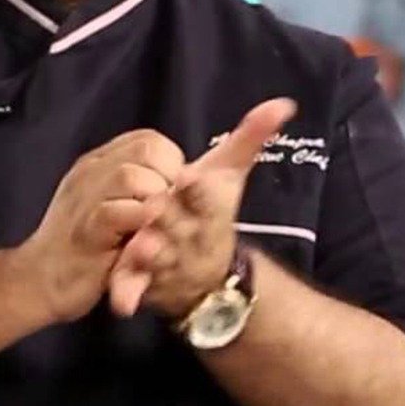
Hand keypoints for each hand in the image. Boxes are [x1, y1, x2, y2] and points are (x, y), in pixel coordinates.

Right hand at [18, 130, 184, 322]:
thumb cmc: (83, 249)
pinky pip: (116, 212)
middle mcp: (91, 174)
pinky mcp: (85, 231)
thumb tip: (182, 179)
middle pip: (146, 149)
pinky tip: (146, 238)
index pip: (148, 139)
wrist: (37, 281)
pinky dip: (140, 220)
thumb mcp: (109, 206)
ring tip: (157, 222)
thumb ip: (137, 188)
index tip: (172, 191)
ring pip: (131, 176)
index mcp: (99, 164)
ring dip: (156, 198)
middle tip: (169, 207)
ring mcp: (84, 200)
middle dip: (170, 177)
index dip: (171, 161)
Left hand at [107, 98, 297, 320]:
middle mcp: (190, 236)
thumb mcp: (229, 176)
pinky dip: (128, 294)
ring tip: (140, 246)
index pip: (205, 195)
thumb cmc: (212, 213)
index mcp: (208, 208)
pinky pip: (135, 287)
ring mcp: (167, 261)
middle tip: (154, 206)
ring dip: (149, 253)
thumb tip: (284, 103)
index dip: (198, 188)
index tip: (190, 177)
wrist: (208, 277)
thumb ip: (250, 138)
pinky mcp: (145, 281)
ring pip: (157, 257)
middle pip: (177, 224)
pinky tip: (119, 303)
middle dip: (169, 218)